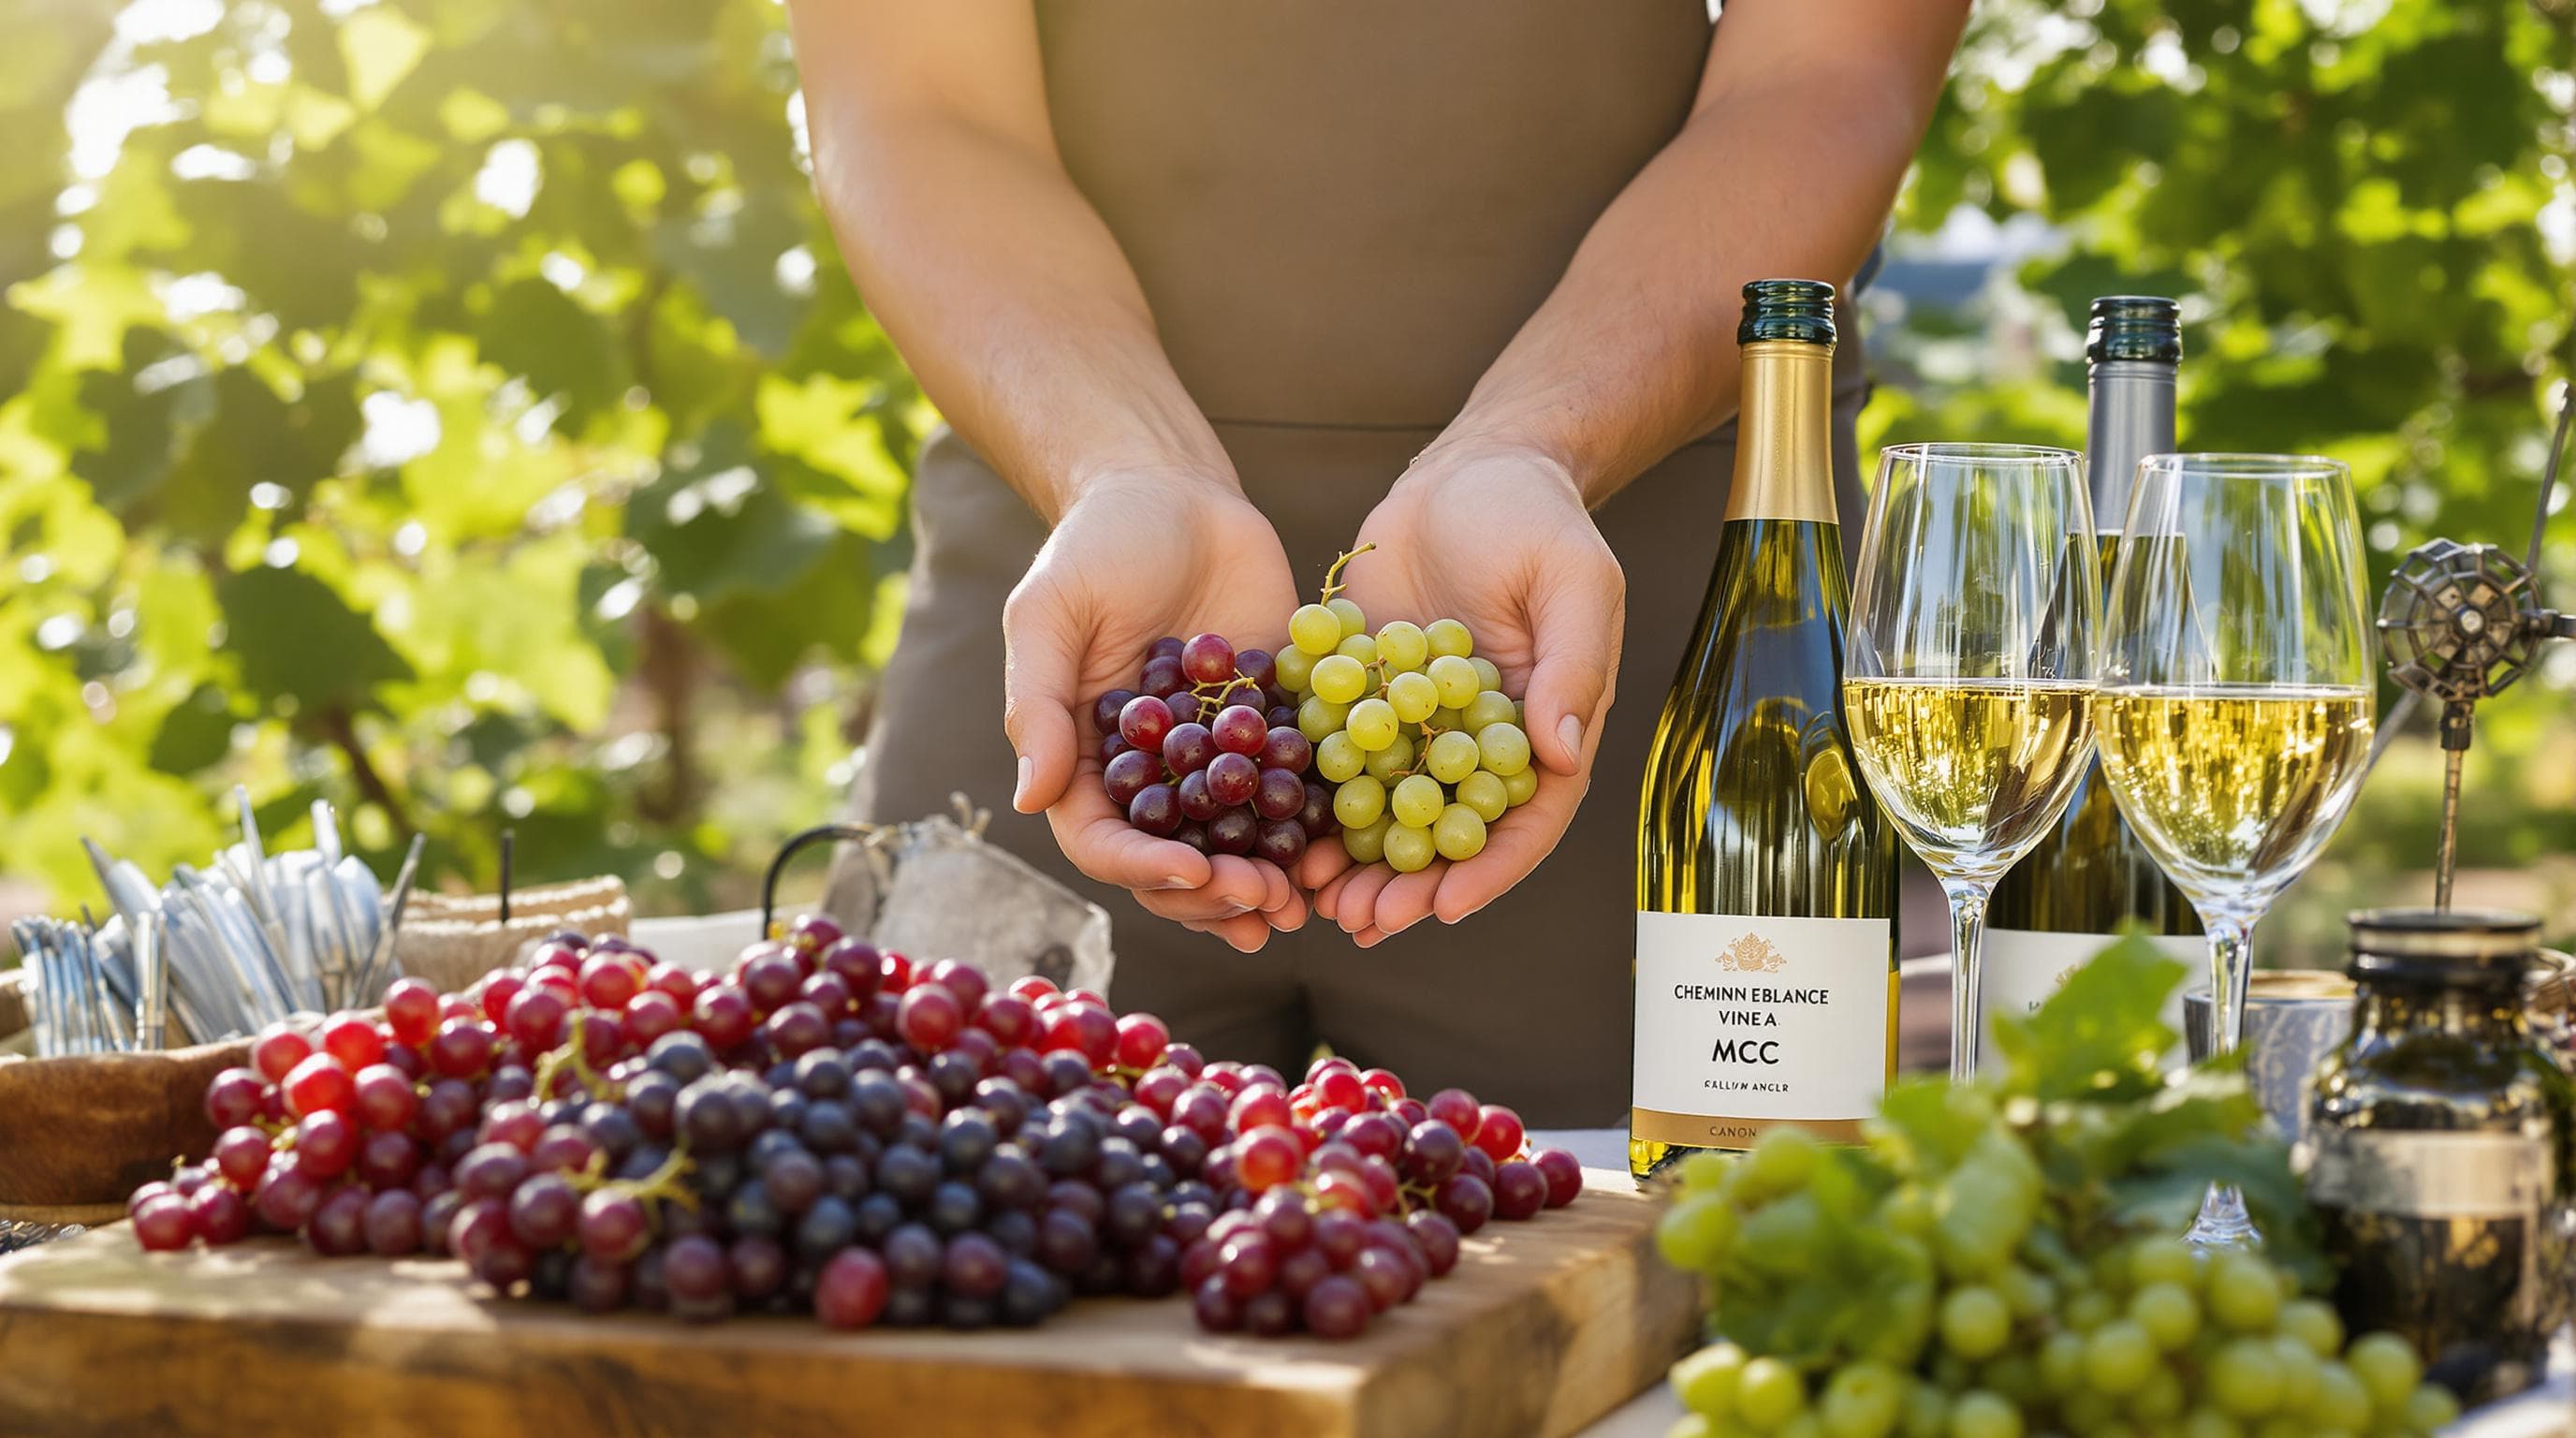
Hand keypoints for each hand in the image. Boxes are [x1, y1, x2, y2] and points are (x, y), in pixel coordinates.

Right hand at [1005, 471, 1308, 950]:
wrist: (1177, 490)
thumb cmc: (1099, 544)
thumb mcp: (1051, 614)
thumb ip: (1040, 706)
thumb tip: (1029, 801)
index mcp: (1088, 758)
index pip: (1102, 839)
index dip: (1143, 869)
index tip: (1192, 875)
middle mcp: (1151, 772)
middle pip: (1173, 861)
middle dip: (1214, 893)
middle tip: (1261, 902)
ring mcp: (1216, 755)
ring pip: (1235, 843)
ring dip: (1265, 881)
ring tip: (1299, 902)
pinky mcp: (1275, 728)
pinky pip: (1294, 791)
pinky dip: (1315, 830)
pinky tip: (1341, 853)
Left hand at [1294, 444, 1623, 943]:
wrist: (1468, 467)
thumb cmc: (1537, 518)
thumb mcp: (1574, 581)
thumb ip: (1573, 666)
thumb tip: (1561, 755)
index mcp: (1544, 730)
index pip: (1524, 819)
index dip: (1488, 869)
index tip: (1446, 908)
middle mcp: (1479, 742)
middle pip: (1448, 834)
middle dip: (1409, 886)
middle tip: (1363, 923)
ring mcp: (1418, 725)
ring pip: (1386, 812)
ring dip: (1353, 862)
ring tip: (1313, 904)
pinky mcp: (1364, 698)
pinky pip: (1336, 761)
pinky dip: (1310, 802)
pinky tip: (1273, 834)